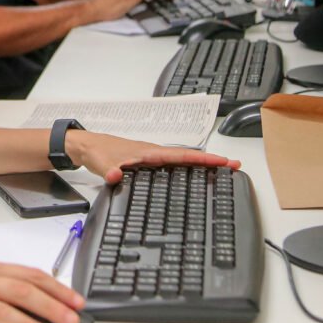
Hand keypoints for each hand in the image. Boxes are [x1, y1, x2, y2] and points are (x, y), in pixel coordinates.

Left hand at [67, 131, 238, 184]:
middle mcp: (155, 153)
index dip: (203, 158)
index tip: (223, 162)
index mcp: (150, 152)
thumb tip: (116, 176)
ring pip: (183, 161)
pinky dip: (188, 168)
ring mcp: (152, 158)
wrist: (87, 146)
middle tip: (234, 166)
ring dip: (202, 164)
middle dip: (211, 161)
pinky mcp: (148, 163)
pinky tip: (195, 175)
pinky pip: (174, 165)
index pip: (182, 155)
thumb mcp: (104, 164)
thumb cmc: (99, 152)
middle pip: (189, 157)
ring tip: (223, 170)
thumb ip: (111, 171)